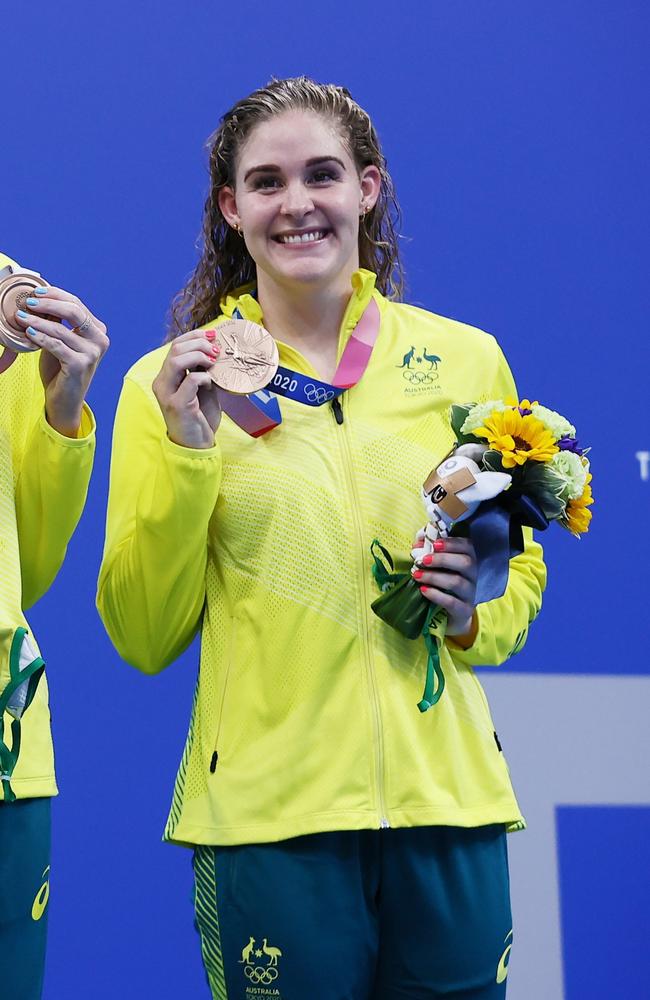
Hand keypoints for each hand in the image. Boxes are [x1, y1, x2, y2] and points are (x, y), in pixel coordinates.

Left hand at [16, 286, 108, 436]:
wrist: (65, 400)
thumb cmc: (61, 370)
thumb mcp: (61, 341)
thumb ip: (57, 322)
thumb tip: (40, 299)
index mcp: (98, 331)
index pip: (77, 304)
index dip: (55, 294)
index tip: (36, 292)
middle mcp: (100, 340)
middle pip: (74, 311)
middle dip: (48, 304)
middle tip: (29, 303)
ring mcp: (92, 353)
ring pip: (61, 329)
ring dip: (37, 321)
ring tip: (21, 318)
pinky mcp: (80, 365)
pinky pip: (56, 345)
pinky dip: (40, 337)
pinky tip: (29, 333)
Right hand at [152, 330, 221, 448]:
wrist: (197, 446)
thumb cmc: (200, 417)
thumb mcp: (203, 389)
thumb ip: (203, 371)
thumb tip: (216, 350)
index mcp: (166, 376)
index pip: (176, 346)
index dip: (195, 336)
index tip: (213, 335)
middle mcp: (162, 382)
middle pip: (175, 349)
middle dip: (199, 343)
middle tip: (216, 350)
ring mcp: (167, 394)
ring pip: (176, 361)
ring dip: (199, 356)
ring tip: (213, 362)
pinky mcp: (177, 405)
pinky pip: (190, 381)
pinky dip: (203, 377)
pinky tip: (211, 383)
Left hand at [411, 536, 477, 635]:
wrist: (450, 615)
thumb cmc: (443, 584)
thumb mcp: (438, 566)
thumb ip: (429, 551)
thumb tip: (417, 543)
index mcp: (468, 560)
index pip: (468, 546)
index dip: (452, 543)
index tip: (435, 543)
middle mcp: (473, 575)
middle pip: (466, 563)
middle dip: (443, 559)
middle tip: (423, 560)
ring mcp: (470, 593)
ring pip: (457, 582)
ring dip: (435, 577)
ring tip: (417, 575)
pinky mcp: (464, 610)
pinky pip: (452, 602)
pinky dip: (437, 595)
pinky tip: (423, 590)